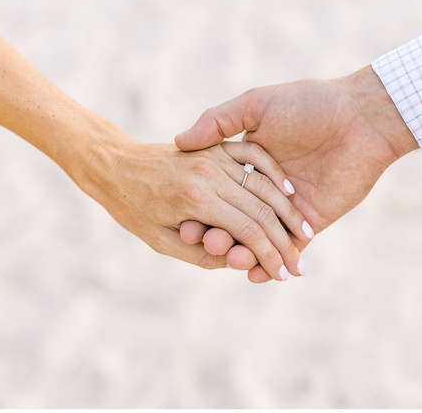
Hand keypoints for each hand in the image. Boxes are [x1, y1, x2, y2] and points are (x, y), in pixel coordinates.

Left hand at [79, 122, 309, 280]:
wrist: (114, 164)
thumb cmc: (132, 208)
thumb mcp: (160, 242)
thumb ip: (201, 255)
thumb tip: (238, 262)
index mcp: (195, 200)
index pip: (247, 231)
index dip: (269, 257)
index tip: (283, 275)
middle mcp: (209, 175)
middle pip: (261, 210)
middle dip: (285, 241)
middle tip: (300, 265)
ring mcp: (214, 156)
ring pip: (263, 184)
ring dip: (288, 211)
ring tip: (306, 233)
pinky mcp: (216, 145)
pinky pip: (254, 157)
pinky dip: (274, 174)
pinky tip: (289, 192)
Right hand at [175, 66, 418, 281]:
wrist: (361, 118)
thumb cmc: (308, 104)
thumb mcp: (256, 104)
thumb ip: (218, 121)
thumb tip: (179, 140)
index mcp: (248, 163)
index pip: (216, 194)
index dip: (199, 211)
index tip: (182, 224)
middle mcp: (265, 188)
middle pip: (234, 221)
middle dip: (219, 236)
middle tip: (207, 244)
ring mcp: (288, 209)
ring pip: (258, 240)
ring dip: (243, 254)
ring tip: (232, 260)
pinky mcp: (311, 223)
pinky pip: (288, 250)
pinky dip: (270, 265)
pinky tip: (255, 274)